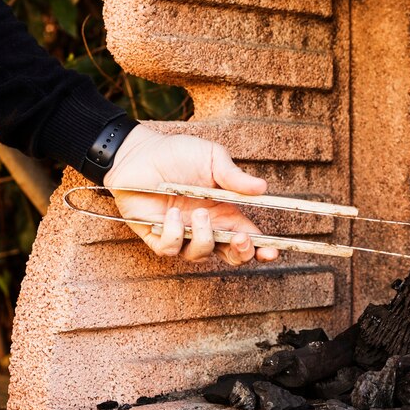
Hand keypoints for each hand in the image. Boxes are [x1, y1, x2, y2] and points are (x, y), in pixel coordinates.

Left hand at [103, 126, 278, 264]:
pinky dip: (174, 234)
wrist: (138, 153)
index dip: (263, 249)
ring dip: (204, 238)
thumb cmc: (177, 153)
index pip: (249, 237)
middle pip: (231, 256)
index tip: (271, 252)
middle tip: (239, 239)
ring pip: (201, 255)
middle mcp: (206, 227)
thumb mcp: (212, 158)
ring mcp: (182, 234)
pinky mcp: (158, 236)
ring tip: (199, 213)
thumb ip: (234, 177)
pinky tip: (172, 213)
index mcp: (225, 212)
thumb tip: (262, 188)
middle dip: (241, 254)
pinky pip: (171, 249)